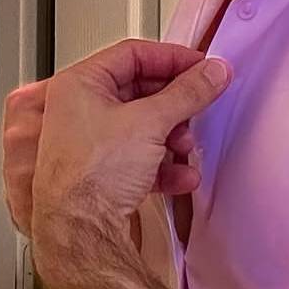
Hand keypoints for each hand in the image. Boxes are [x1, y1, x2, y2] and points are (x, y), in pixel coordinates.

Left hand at [1, 52, 217, 239]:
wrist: (80, 234)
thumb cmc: (90, 177)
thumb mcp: (150, 122)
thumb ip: (188, 93)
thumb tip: (211, 73)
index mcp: (79, 84)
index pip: (133, 54)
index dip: (172, 58)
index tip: (200, 67)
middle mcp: (77, 109)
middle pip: (139, 91)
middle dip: (174, 104)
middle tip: (200, 104)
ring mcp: (87, 142)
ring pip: (141, 126)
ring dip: (171, 136)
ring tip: (185, 146)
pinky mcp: (99, 172)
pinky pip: (137, 156)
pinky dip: (161, 163)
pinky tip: (180, 175)